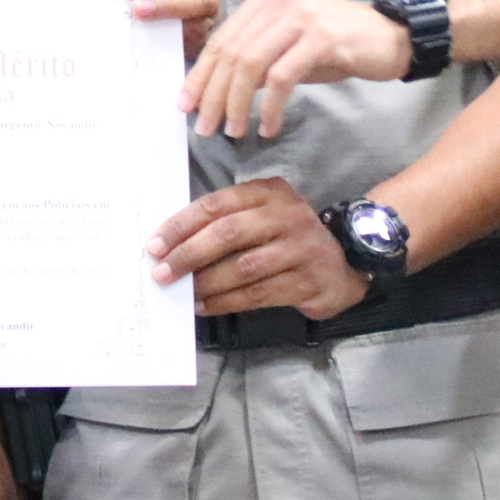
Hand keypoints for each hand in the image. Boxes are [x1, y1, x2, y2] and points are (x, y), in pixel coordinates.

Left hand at [148, 177, 371, 320]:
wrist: (346, 260)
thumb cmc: (289, 237)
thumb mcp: (264, 214)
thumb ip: (227, 221)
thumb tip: (172, 245)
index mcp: (269, 193)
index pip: (216, 204)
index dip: (181, 225)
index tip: (154, 245)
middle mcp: (286, 216)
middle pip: (228, 233)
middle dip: (188, 254)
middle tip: (162, 272)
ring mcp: (300, 248)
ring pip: (242, 267)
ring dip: (206, 283)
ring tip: (183, 293)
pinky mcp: (307, 280)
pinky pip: (258, 294)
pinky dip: (226, 302)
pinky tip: (205, 306)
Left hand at [180, 0, 410, 139]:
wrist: (392, 37)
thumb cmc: (337, 47)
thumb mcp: (288, 49)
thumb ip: (255, 61)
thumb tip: (215, 91)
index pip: (221, 39)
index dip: (201, 75)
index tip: (186, 105)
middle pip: (231, 53)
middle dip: (214, 95)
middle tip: (206, 128)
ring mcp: (300, 15)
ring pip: (251, 65)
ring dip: (238, 104)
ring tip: (235, 131)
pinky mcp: (321, 36)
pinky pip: (283, 77)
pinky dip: (271, 107)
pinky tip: (269, 127)